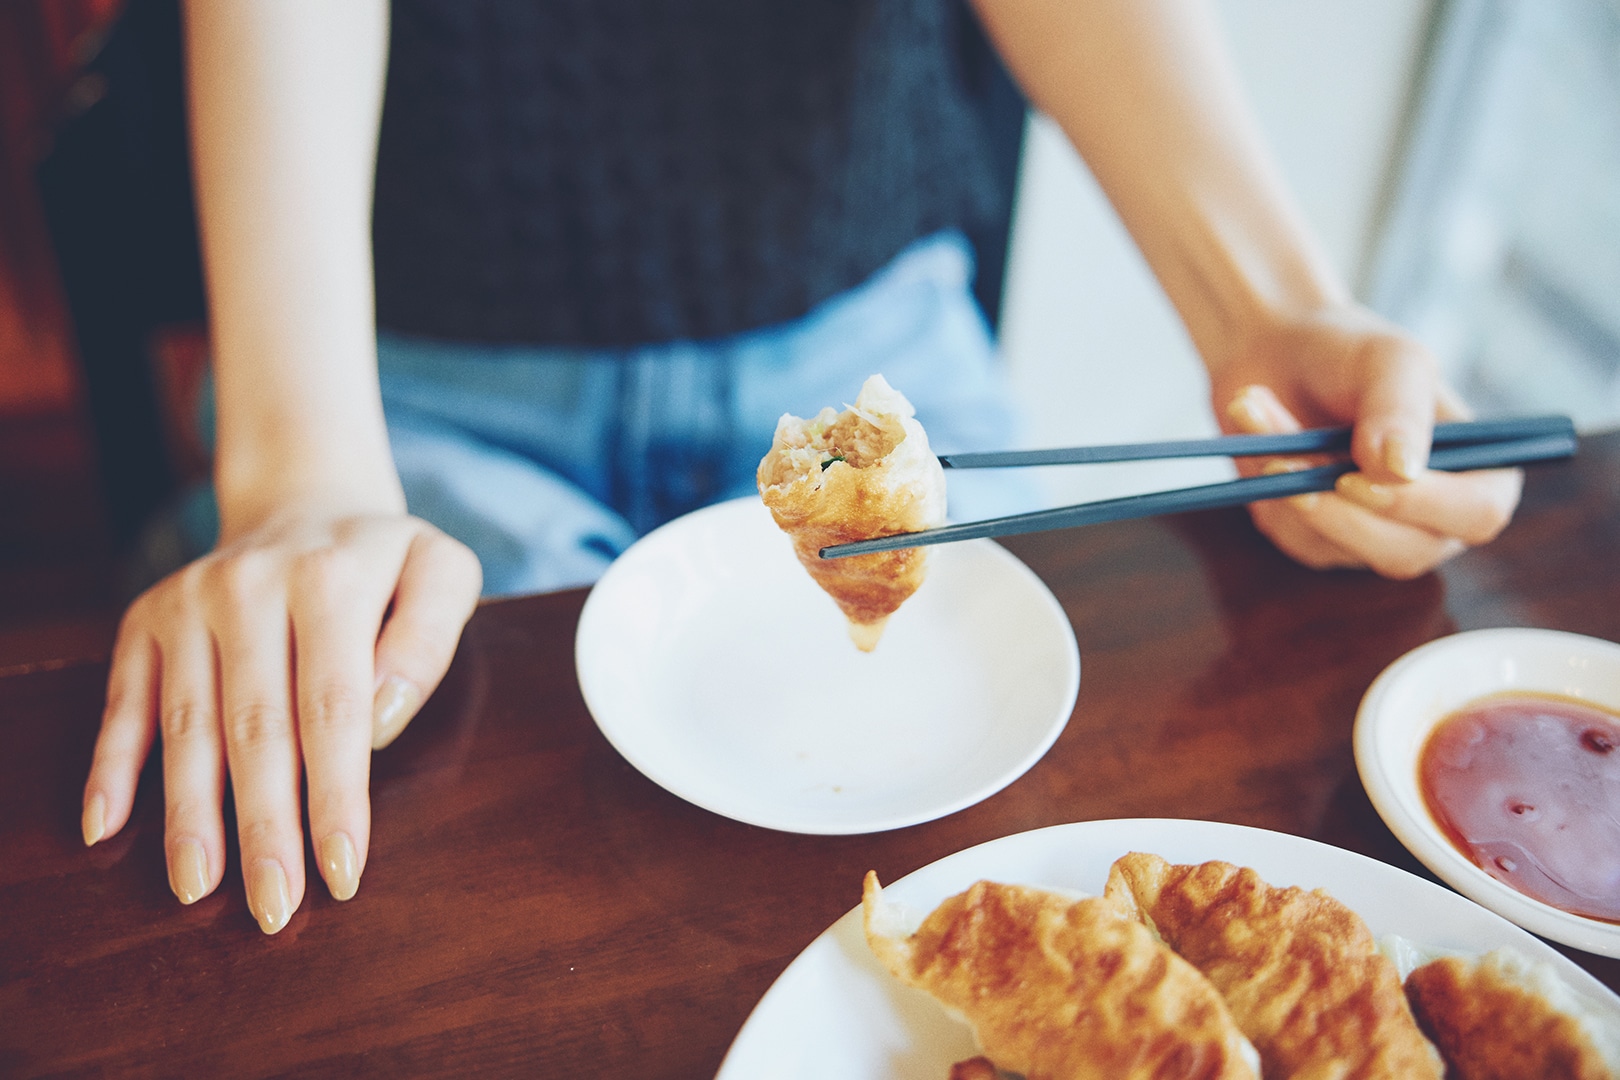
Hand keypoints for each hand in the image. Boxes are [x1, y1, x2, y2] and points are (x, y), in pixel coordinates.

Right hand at [81, 509, 481, 932]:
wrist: (305, 500)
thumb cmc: (385, 561)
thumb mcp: (441, 573)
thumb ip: (426, 639)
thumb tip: (380, 718)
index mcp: (330, 578)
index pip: (334, 708)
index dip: (335, 796)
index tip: (342, 871)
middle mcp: (250, 585)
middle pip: (257, 728)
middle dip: (264, 827)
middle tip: (273, 907)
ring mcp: (188, 603)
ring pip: (187, 726)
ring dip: (189, 814)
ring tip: (198, 888)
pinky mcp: (144, 619)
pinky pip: (124, 701)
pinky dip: (111, 764)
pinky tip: (106, 827)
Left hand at [1206, 303, 1521, 578]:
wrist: (1278, 355)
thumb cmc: (1348, 352)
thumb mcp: (1387, 360)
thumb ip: (1401, 410)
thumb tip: (1401, 472)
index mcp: (1479, 470)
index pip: (1478, 514)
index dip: (1422, 504)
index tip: (1356, 476)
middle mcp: (1434, 517)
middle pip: (1405, 553)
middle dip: (1339, 510)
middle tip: (1283, 460)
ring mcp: (1373, 535)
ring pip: (1335, 544)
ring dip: (1289, 480)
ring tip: (1257, 409)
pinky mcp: (1316, 540)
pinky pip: (1291, 533)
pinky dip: (1266, 484)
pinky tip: (1256, 435)